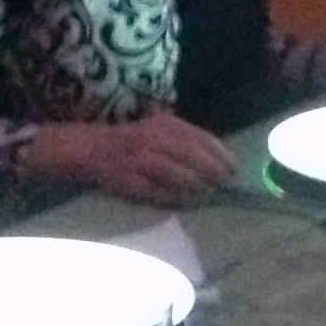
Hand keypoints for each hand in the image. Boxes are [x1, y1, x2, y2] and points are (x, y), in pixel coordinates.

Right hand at [55, 111, 238, 204]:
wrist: (92, 148)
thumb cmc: (134, 140)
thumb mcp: (160, 131)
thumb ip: (186, 142)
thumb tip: (220, 160)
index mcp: (165, 124)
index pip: (199, 137)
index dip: (219, 153)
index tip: (234, 167)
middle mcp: (153, 138)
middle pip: (190, 154)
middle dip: (211, 170)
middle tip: (224, 183)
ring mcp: (139, 159)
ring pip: (174, 172)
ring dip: (194, 184)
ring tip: (208, 193)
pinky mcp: (128, 179)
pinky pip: (155, 191)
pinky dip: (172, 197)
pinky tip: (184, 201)